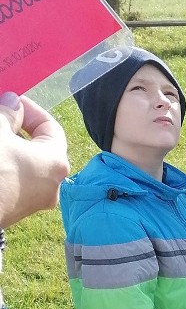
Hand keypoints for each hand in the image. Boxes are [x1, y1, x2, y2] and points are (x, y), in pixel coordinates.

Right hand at [0, 93, 69, 226]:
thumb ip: (7, 113)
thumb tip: (13, 102)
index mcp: (56, 162)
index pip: (51, 126)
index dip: (29, 109)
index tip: (10, 101)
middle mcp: (54, 184)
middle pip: (41, 146)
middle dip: (19, 128)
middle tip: (1, 115)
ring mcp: (38, 200)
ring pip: (29, 163)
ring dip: (13, 146)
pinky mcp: (21, 208)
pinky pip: (20, 178)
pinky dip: (9, 163)